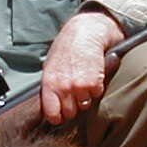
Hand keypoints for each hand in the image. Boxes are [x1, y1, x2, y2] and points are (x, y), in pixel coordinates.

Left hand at [40, 10, 124, 124]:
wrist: (87, 30)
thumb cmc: (68, 46)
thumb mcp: (51, 64)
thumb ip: (50, 85)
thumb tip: (50, 103)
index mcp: (49, 83)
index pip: (51, 114)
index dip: (57, 116)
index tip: (60, 114)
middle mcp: (63, 87)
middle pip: (70, 113)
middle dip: (73, 106)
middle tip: (75, 92)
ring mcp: (79, 86)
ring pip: (85, 105)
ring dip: (86, 97)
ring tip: (84, 80)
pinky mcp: (95, 83)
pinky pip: (97, 95)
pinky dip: (97, 87)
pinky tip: (93, 74)